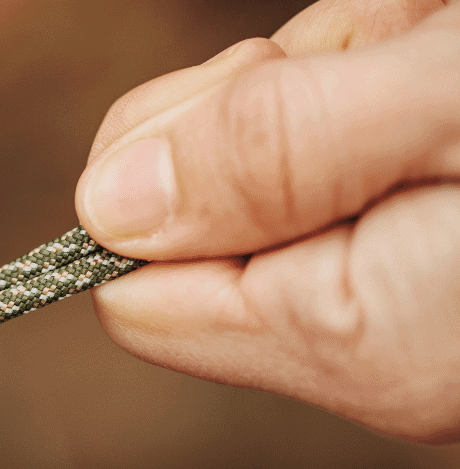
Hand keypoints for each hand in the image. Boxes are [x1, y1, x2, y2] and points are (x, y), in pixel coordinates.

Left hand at [75, 0, 459, 441]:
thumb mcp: (445, 107)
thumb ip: (270, 156)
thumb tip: (102, 210)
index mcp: (353, 342)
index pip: (135, 285)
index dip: (165, 172)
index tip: (261, 97)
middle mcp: (373, 350)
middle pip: (193, 213)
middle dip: (262, 106)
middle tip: (381, 67)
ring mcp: (406, 307)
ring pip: (265, 162)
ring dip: (336, 77)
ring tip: (436, 59)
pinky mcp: (430, 257)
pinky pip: (338, 153)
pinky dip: (378, 82)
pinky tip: (441, 64)